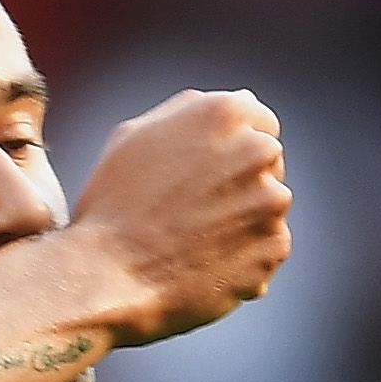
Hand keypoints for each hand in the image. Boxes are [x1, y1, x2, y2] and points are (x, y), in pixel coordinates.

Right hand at [68, 89, 291, 342]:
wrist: (106, 276)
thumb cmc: (111, 206)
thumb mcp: (135, 136)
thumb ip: (189, 113)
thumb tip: (234, 105)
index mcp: (227, 112)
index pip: (261, 123)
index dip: (234, 149)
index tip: (211, 174)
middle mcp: (258, 151)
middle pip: (268, 165)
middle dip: (242, 183)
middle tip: (195, 212)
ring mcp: (271, 202)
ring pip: (267, 208)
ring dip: (243, 221)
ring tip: (194, 242)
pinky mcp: (274, 247)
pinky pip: (267, 250)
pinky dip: (246, 259)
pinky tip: (205, 266)